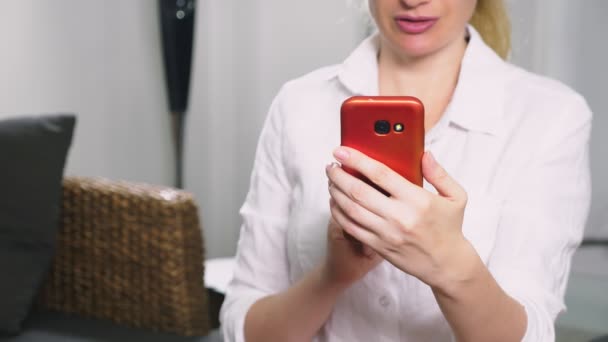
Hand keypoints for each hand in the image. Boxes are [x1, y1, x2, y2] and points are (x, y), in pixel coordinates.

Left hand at [326, 147, 474, 293]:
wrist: (447, 264)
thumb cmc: (449, 227)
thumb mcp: (455, 197)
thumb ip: (439, 173)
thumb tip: (424, 153)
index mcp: (417, 199)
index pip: (380, 174)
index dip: (357, 160)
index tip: (341, 151)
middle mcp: (400, 216)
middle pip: (358, 191)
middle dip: (339, 176)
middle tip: (331, 166)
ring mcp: (387, 233)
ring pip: (351, 209)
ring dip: (335, 193)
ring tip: (331, 182)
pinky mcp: (379, 246)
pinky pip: (351, 228)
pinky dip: (338, 213)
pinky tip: (335, 202)